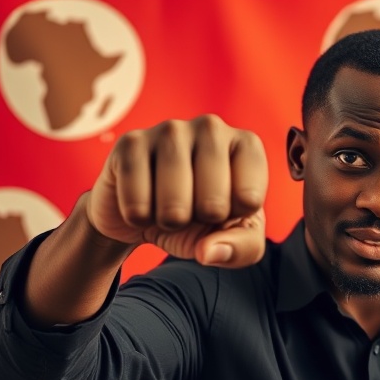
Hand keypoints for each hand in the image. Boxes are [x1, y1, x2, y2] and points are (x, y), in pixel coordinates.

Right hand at [87, 114, 267, 267]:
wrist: (144, 213)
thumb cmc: (199, 217)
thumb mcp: (234, 238)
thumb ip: (241, 248)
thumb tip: (208, 252)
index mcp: (247, 145)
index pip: (249, 200)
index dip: (233, 218)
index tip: (225, 207)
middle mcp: (212, 128)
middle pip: (213, 204)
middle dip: (199, 222)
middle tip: (192, 209)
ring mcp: (170, 130)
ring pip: (174, 205)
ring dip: (169, 222)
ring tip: (168, 208)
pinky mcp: (130, 142)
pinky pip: (137, 204)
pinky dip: (139, 218)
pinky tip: (142, 201)